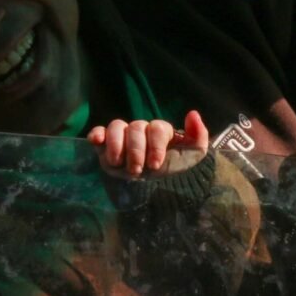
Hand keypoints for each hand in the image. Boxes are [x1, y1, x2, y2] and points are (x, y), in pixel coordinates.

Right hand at [88, 110, 208, 175]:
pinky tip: (96, 142)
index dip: (156, 146)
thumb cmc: (173, 165)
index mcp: (160, 130)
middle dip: (136, 152)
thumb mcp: (192, 154)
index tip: (155, 165)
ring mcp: (123, 135)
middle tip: (136, 171)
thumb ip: (199, 136)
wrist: (154, 183)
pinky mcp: (107, 143)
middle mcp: (141, 129)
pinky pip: (99, 131)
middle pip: (135, 128)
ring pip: (117, 126)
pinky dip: (97, 134)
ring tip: (118, 163)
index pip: (157, 128)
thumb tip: (192, 113)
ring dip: (117, 146)